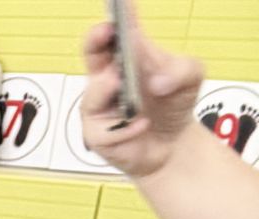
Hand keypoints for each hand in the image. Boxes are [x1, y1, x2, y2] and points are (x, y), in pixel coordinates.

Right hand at [80, 20, 204, 176]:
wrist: (173, 142)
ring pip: (93, 95)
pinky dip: (126, 128)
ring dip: (106, 88)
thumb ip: (181, 69)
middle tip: (105, 33)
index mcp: (126, 56)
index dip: (114, 21)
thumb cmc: (173, 103)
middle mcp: (107, 78)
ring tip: (119, 83)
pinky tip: (142, 124)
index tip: (120, 8)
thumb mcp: (191, 77)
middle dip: (95, 42)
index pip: (114, 34)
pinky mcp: (99, 137)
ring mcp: (100, 108)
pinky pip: (105, 132)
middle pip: (91, 55)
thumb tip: (159, 80)